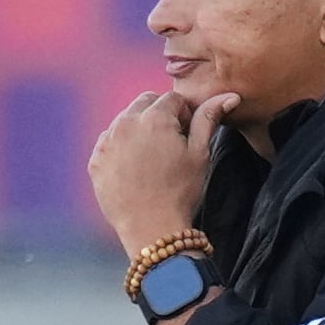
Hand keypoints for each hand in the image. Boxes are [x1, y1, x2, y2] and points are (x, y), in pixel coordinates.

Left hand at [89, 89, 238, 258]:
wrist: (151, 229)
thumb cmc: (181, 191)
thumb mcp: (200, 154)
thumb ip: (209, 119)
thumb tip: (229, 96)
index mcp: (155, 118)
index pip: (172, 98)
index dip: (184, 114)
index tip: (187, 135)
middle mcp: (126, 123)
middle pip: (145, 102)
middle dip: (159, 115)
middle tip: (170, 144)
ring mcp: (107, 141)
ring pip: (125, 120)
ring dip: (139, 129)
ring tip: (152, 159)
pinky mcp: (96, 160)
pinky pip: (109, 142)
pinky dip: (121, 147)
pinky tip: (135, 169)